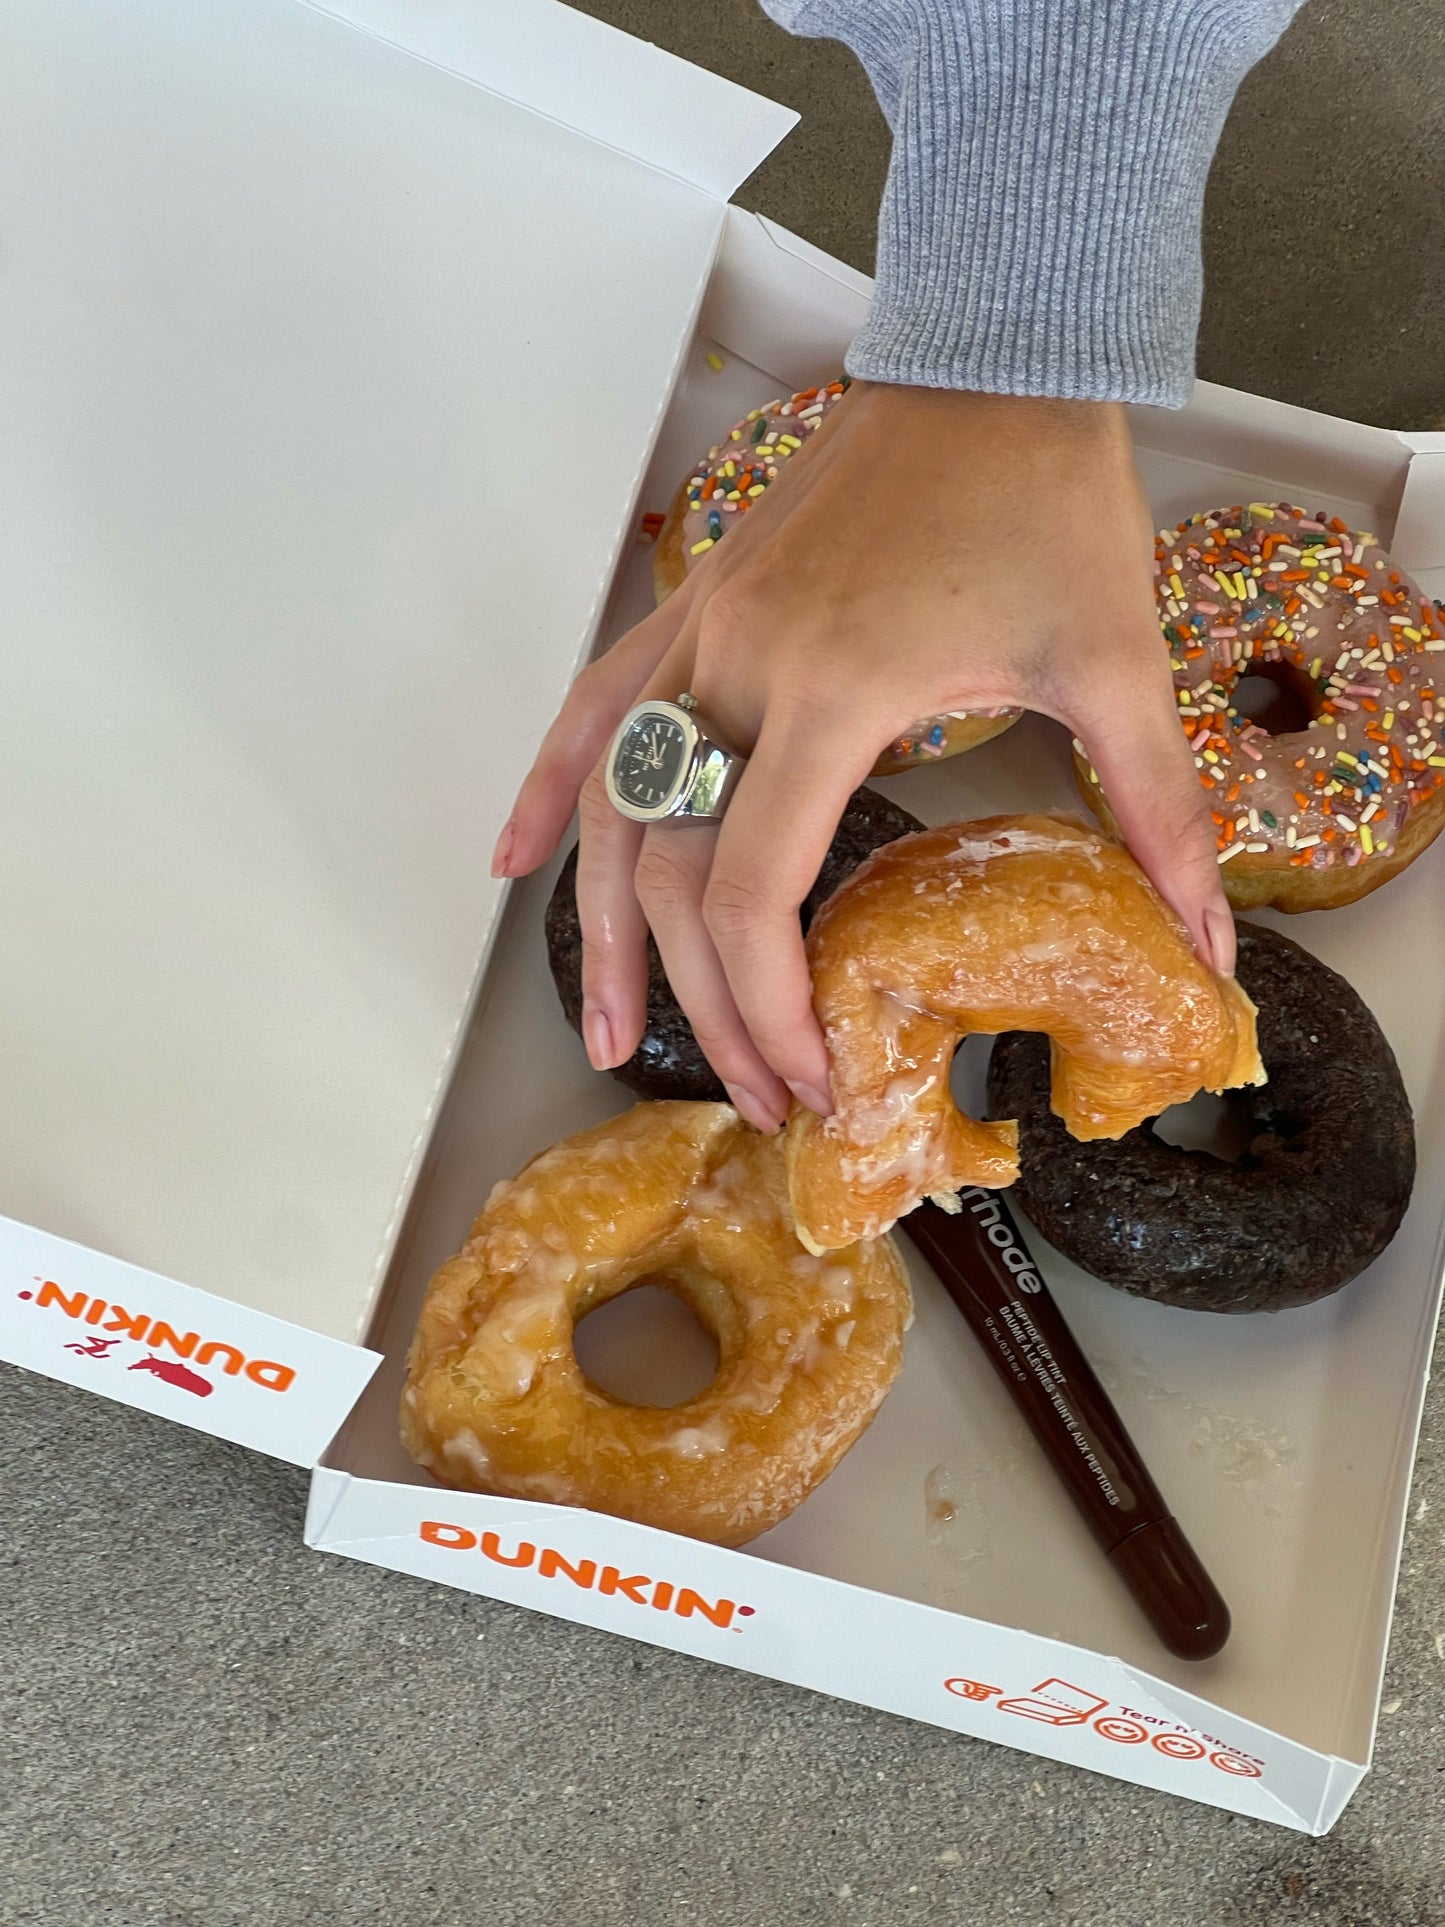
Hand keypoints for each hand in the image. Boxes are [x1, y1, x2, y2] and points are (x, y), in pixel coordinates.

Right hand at [495, 383, 1234, 1133]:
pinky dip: (551, 788)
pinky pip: (593, 709)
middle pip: (678, 873)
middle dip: (710, 1002)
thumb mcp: (1116, 661)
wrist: (990, 357)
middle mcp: (740, 666)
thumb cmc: (1049, 497)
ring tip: (607, 1034)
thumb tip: (1209, 942)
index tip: (814, 1080)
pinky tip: (516, 859)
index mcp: (836, 690)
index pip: (753, 887)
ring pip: (616, 808)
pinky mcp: (697, 605)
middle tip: (757, 1095)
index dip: (769, 1003)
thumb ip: (1157, 808)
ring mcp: (703, 631)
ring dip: (603, 933)